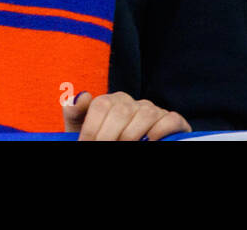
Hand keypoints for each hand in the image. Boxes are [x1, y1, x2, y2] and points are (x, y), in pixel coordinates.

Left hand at [63, 91, 190, 140]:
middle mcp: (132, 102)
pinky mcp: (172, 120)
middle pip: (121, 111)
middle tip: (104, 150)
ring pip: (146, 114)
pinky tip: (150, 142)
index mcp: (110, 101)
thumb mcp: (82, 129)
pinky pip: (170, 119)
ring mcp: (153, 110)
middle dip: (110, 136)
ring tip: (125, 148)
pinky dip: (161, 130)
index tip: (86, 145)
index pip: (100, 105)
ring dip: (133, 135)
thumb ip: (74, 112)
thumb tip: (79, 95)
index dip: (91, 129)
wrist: (120, 145)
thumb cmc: (102, 140)